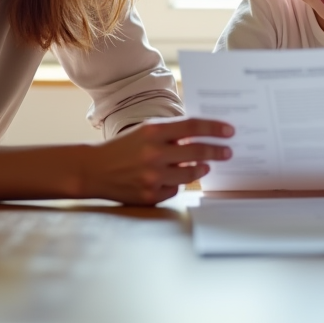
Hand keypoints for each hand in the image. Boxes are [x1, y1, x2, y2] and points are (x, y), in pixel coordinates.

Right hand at [84, 117, 233, 204]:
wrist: (94, 170)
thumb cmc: (123, 148)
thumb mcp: (145, 131)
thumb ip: (172, 132)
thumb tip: (202, 136)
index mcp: (153, 131)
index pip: (193, 127)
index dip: (214, 129)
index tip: (230, 131)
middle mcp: (154, 153)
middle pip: (197, 152)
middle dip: (216, 152)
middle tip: (228, 152)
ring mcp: (152, 177)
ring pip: (190, 174)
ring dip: (201, 169)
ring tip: (205, 166)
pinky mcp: (149, 195)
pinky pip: (175, 190)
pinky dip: (177, 183)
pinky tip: (172, 178)